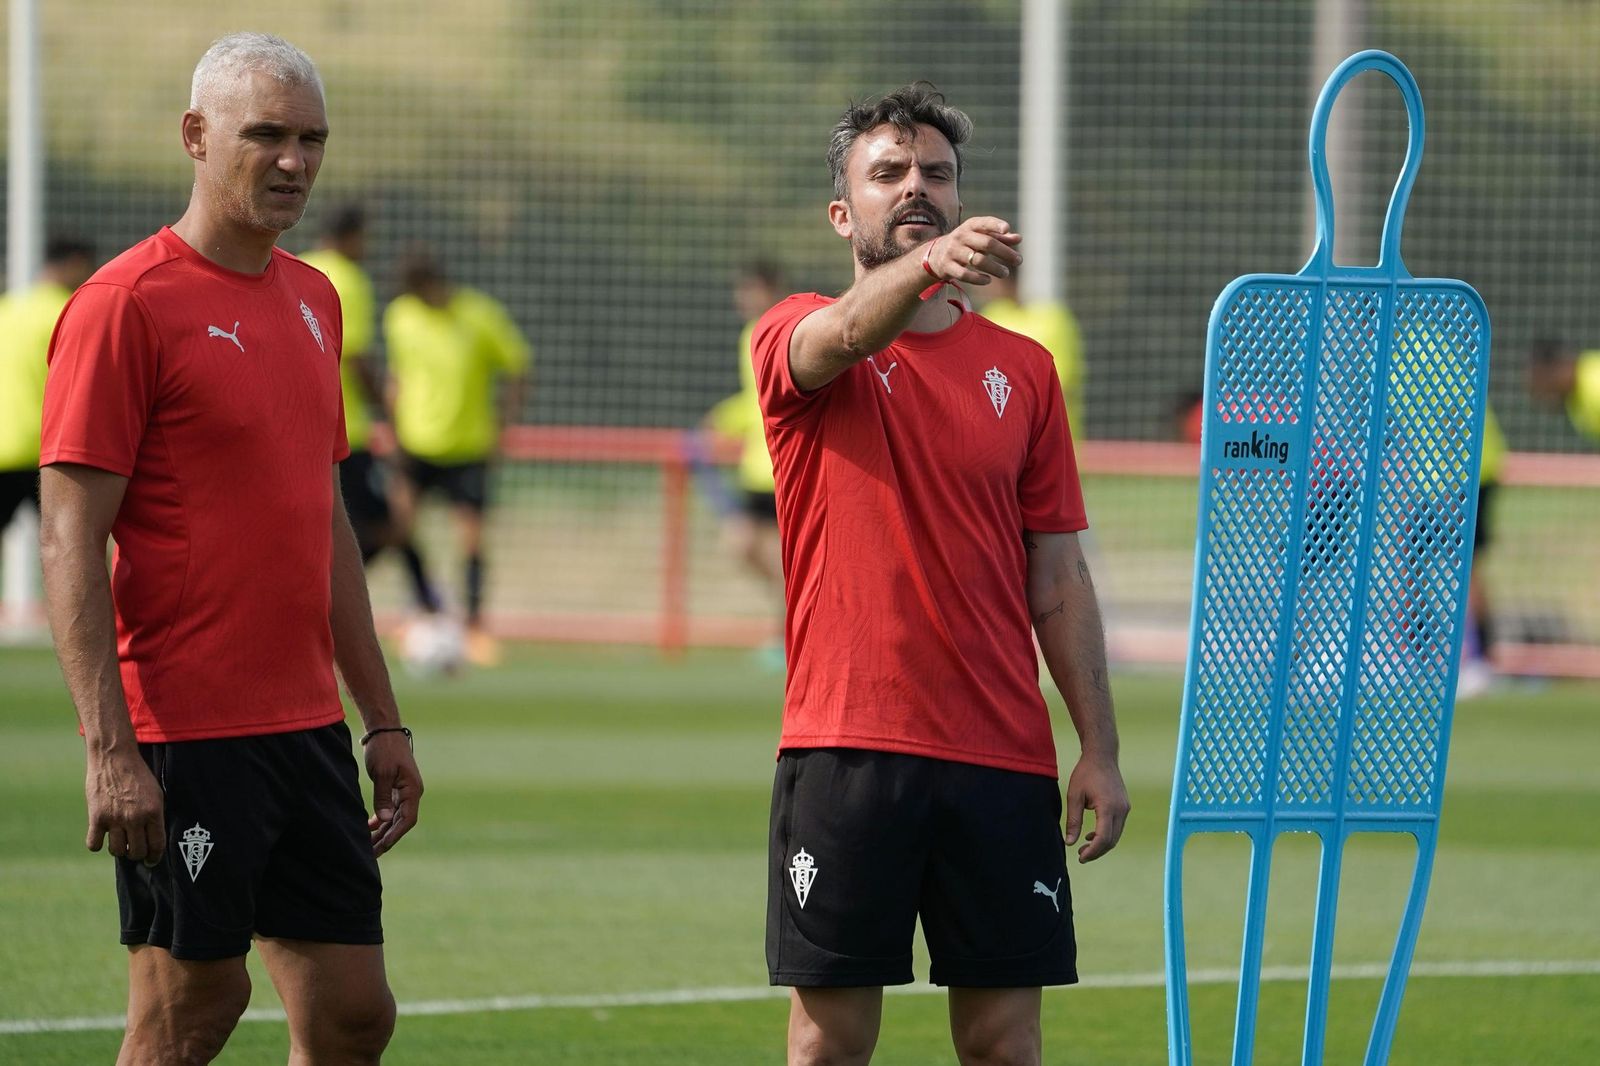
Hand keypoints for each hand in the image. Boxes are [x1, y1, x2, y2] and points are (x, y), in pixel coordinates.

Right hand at [85, 751, 164, 865]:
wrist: (115, 757)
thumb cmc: (137, 775)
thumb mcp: (156, 793)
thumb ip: (155, 816)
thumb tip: (153, 840)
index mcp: (154, 812)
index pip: (157, 845)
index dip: (155, 857)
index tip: (151, 861)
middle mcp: (136, 818)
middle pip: (137, 852)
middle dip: (137, 854)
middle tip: (134, 850)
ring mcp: (115, 818)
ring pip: (117, 851)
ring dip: (118, 849)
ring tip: (119, 840)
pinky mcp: (96, 817)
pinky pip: (94, 844)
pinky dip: (97, 844)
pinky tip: (101, 836)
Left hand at [364, 731, 422, 856]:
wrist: (384, 730)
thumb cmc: (384, 749)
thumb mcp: (382, 773)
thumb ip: (382, 798)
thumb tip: (384, 821)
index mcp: (412, 790)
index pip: (407, 820)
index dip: (395, 835)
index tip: (382, 848)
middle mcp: (411, 793)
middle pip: (401, 822)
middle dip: (386, 839)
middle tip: (371, 854)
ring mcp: (404, 791)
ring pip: (395, 818)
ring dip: (383, 832)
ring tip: (368, 846)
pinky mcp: (395, 788)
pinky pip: (390, 809)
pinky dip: (381, 820)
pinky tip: (369, 828)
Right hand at [927, 217, 1023, 285]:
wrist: (935, 255)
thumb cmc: (966, 244)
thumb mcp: (980, 237)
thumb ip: (1000, 237)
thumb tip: (1019, 239)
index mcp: (970, 226)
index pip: (984, 223)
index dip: (995, 225)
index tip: (1006, 229)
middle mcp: (961, 236)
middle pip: (986, 243)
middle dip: (1004, 252)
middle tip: (1018, 261)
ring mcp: (953, 252)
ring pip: (977, 260)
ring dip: (994, 268)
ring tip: (1005, 273)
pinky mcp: (947, 267)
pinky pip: (964, 274)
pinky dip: (978, 279)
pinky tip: (988, 280)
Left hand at [1064, 752, 1129, 862]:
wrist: (1102, 756)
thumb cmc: (1086, 773)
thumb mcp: (1074, 796)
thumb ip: (1073, 821)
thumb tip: (1069, 843)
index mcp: (1108, 807)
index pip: (1103, 838)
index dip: (1092, 852)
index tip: (1081, 857)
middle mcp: (1121, 810)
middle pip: (1112, 840)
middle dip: (1097, 852)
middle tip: (1081, 856)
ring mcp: (1125, 808)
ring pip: (1116, 835)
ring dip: (1102, 844)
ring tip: (1085, 847)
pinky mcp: (1125, 806)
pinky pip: (1117, 826)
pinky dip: (1107, 834)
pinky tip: (1092, 835)